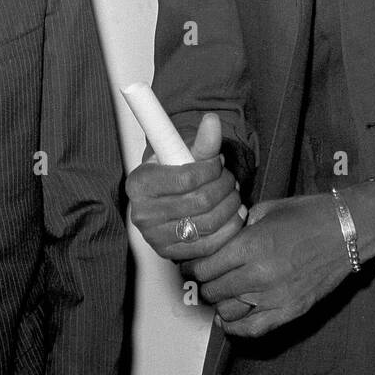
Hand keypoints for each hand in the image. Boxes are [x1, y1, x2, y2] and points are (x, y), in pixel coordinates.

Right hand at [126, 113, 244, 260]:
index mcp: (140, 183)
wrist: (165, 198)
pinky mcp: (170, 254)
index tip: (219, 163)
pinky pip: (209, 245)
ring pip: (208, 224)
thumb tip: (213, 121)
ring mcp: (156, 237)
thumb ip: (202, 141)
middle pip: (201, 202)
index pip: (187, 178)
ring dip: (230, 206)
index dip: (212, 169)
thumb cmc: (173, 172)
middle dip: (225, 187)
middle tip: (230, 179)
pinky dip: (229, 228)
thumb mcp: (182, 153)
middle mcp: (143, 214)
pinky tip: (234, 214)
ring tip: (234, 194)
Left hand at [186, 194, 353, 337]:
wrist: (348, 231)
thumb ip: (239, 227)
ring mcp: (274, 297)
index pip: (204, 268)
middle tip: (207, 276)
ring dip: (220, 303)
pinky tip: (230, 319)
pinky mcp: (290, 311)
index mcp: (250, 246)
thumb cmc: (309, 215)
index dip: (193, 266)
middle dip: (206, 283)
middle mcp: (258, 275)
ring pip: (227, 312)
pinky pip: (252, 329)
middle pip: (213, 290)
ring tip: (223, 292)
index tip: (191, 265)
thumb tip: (219, 240)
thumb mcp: (267, 210)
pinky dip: (236, 327)